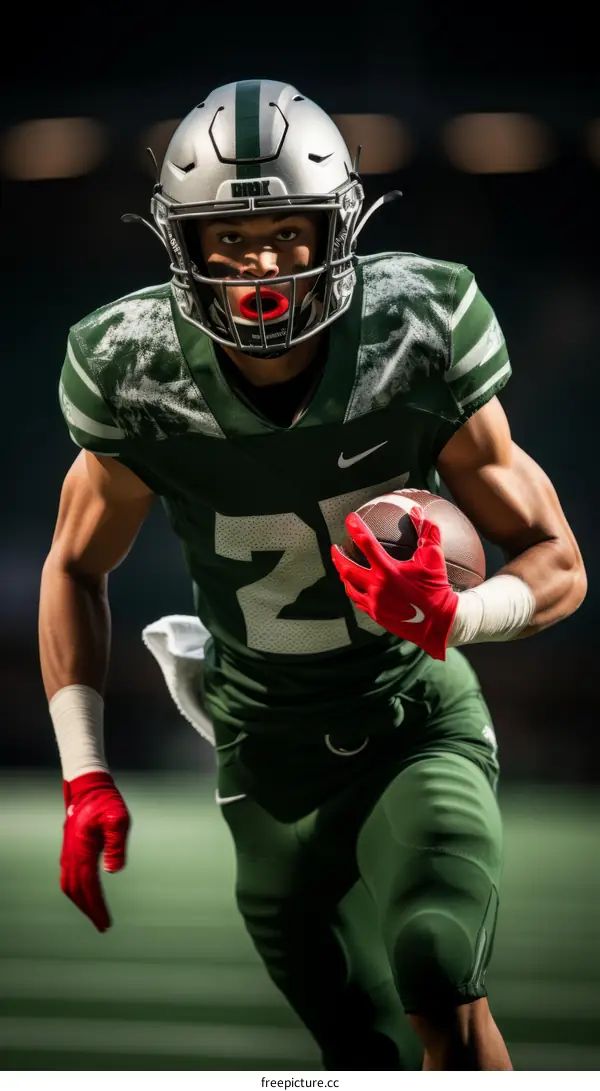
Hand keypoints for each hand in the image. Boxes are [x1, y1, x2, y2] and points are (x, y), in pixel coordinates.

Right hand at [60, 771, 129, 931]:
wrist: (88, 788)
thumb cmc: (106, 802)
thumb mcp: (118, 818)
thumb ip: (116, 844)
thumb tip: (113, 871)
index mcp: (81, 851)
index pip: (88, 887)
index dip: (96, 907)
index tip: (106, 923)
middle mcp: (71, 855)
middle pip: (76, 892)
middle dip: (89, 910)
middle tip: (103, 926)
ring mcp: (68, 853)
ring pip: (69, 886)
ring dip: (81, 903)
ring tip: (95, 915)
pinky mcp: (69, 850)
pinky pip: (69, 878)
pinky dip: (77, 892)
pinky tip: (86, 896)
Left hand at [331, 506, 458, 660]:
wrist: (439, 622)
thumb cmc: (436, 588)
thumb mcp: (434, 557)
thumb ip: (427, 531)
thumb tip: (417, 511)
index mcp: (388, 570)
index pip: (366, 543)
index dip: (355, 528)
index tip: (350, 519)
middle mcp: (377, 587)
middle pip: (346, 568)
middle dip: (337, 556)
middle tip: (334, 547)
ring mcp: (374, 603)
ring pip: (349, 586)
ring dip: (343, 575)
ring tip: (342, 567)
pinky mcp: (375, 615)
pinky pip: (358, 601)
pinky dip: (354, 590)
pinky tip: (356, 586)